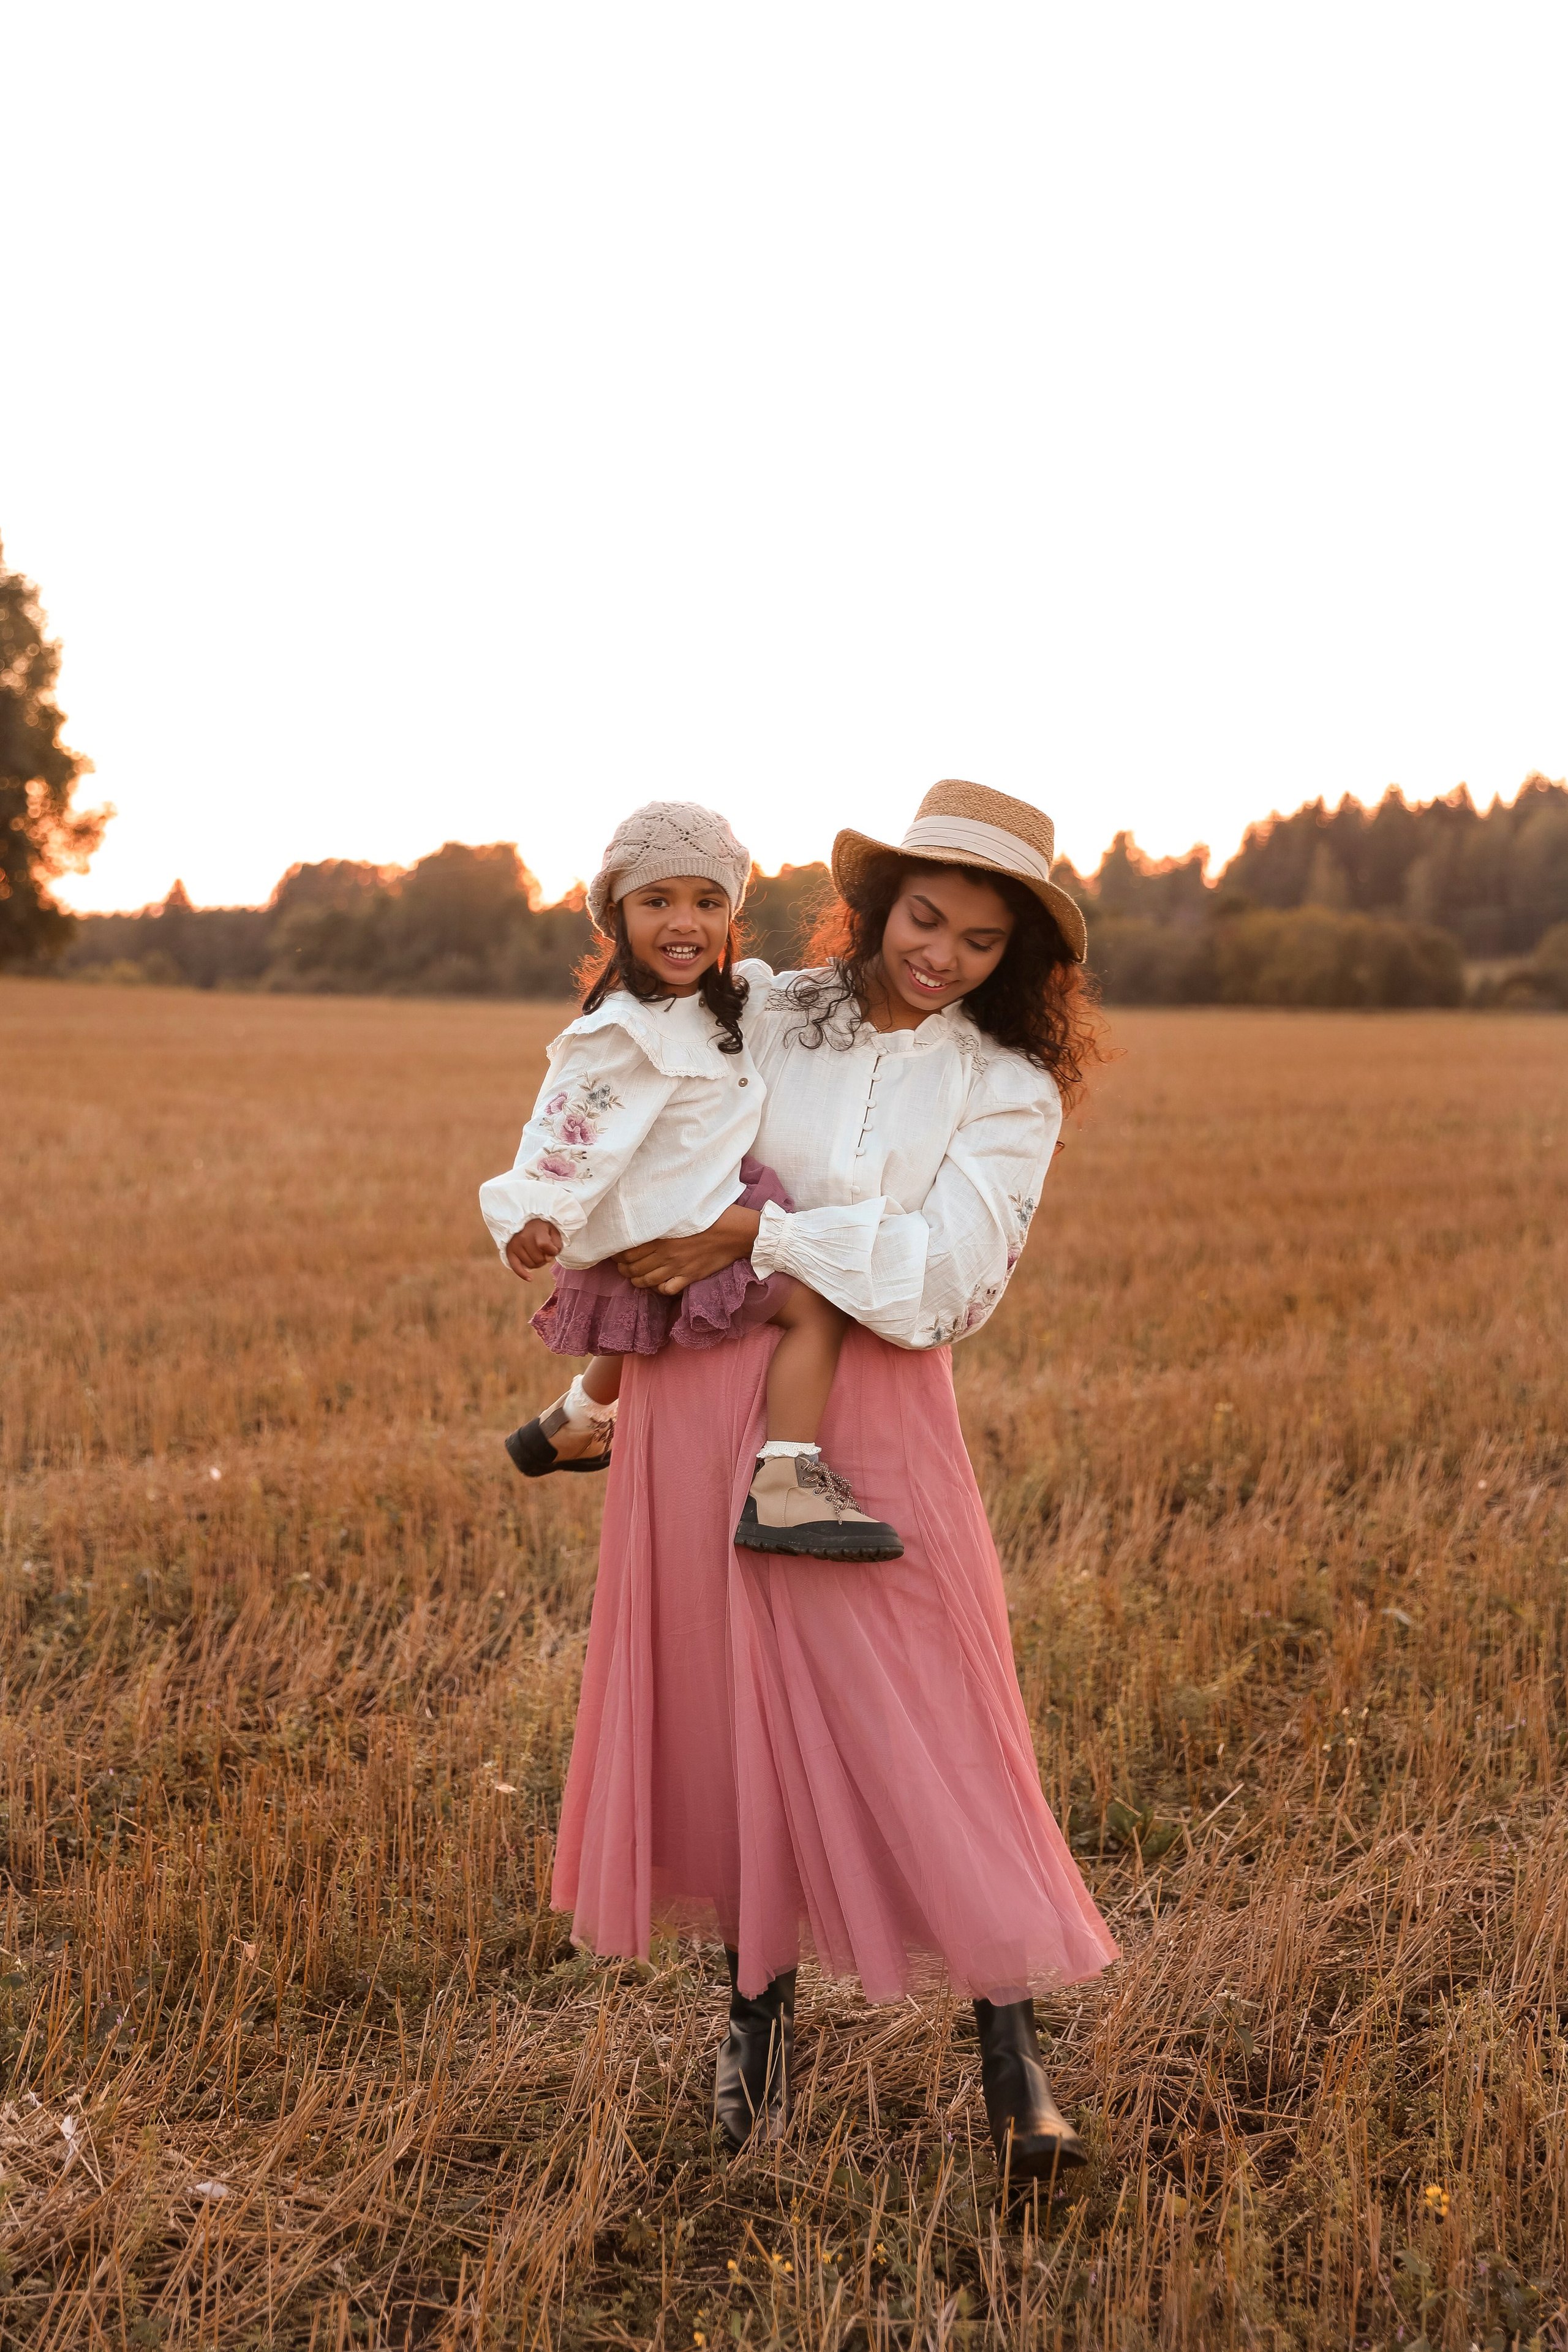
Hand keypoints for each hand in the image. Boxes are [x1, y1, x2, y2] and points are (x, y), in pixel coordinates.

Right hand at [505, 1217, 564, 1279]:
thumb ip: (556, 1245)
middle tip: (545, 1251)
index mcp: (536, 1230)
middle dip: (545, 1258)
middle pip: (539, 1259)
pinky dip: (523, 1274)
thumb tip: (548, 1259)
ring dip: (537, 1263)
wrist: (524, 1221)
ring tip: (538, 1254)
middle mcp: (523, 1237)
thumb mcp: (554, 1231)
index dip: (552, 1251)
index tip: (553, 1249)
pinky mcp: (509, 1252)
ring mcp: (515, 1245)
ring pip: (530, 1265)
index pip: (545, 1245)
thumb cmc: (542, 1228)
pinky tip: (530, 1278)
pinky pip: (515, 1268)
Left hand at [616, 1204, 761, 1294]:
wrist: (732, 1233)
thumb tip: (643, 1222)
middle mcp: (665, 1254)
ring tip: (634, 1278)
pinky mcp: (689, 1277)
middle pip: (635, 1268)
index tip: (614, 1254)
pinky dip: (658, 1290)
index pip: (629, 1251)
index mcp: (661, 1237)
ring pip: (647, 1281)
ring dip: (636, 1281)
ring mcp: (677, 1267)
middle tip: (621, 1267)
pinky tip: (657, 1285)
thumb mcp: (679, 1214)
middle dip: (624, 1269)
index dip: (618, 1255)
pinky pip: (667, 1289)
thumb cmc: (707, 1218)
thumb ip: (660, 1221)